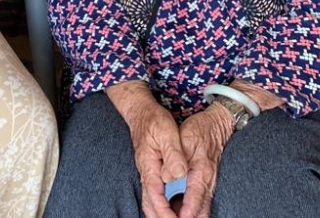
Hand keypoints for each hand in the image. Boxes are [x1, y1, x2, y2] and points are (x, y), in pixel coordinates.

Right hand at [108, 83, 186, 217]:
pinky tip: (171, 209)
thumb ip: (173, 154)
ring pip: (150, 200)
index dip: (165, 212)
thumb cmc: (155, 120)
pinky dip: (160, 206)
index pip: (155, 195)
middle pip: (149, 204)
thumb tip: (179, 175)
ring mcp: (147, 172)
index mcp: (149, 165)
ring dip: (160, 214)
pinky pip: (153, 194)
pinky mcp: (151, 170)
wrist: (141, 111)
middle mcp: (146, 172)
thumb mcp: (167, 133)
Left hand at [174, 104, 232, 217]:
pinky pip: (201, 203)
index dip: (184, 215)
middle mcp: (208, 182)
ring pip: (202, 209)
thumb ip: (176, 157)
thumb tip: (167, 177)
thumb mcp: (186, 138)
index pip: (194, 202)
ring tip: (171, 216)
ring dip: (189, 216)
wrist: (218, 124)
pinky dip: (191, 210)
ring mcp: (209, 183)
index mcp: (202, 173)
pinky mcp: (206, 182)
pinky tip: (178, 210)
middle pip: (200, 212)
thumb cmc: (201, 129)